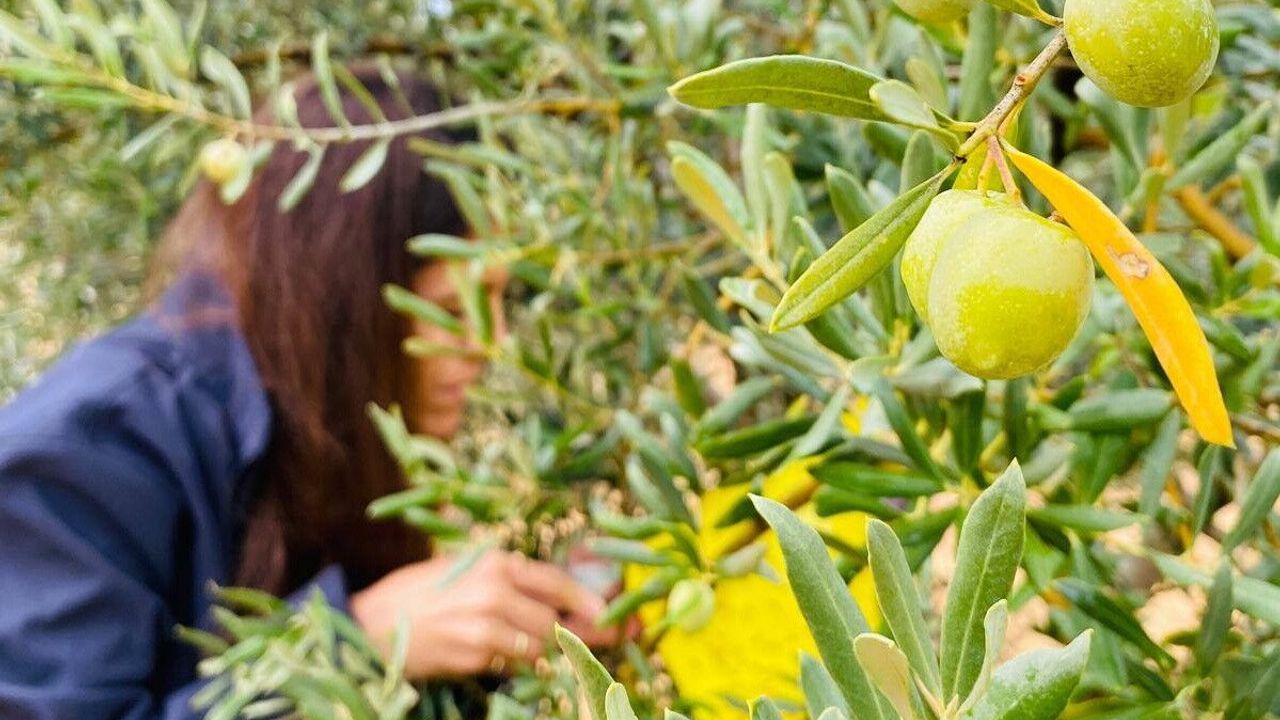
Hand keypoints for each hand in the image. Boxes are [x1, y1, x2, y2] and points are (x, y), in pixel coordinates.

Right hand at [350, 551, 615, 679]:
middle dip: (580, 634)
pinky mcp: (474, 656)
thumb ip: (509, 579)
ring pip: (539, 646)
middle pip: (555, 620)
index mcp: (495, 563)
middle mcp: (495, 591)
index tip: (609, 614)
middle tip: (602, 641)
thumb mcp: (464, 570)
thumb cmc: (419, 593)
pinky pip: (514, 665)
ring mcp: (485, 626)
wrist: (371, 624)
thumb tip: (558, 596)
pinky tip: (512, 661)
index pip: (556, 581)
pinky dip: (520, 666)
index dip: (587, 600)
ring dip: (547, 653)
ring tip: (548, 652)